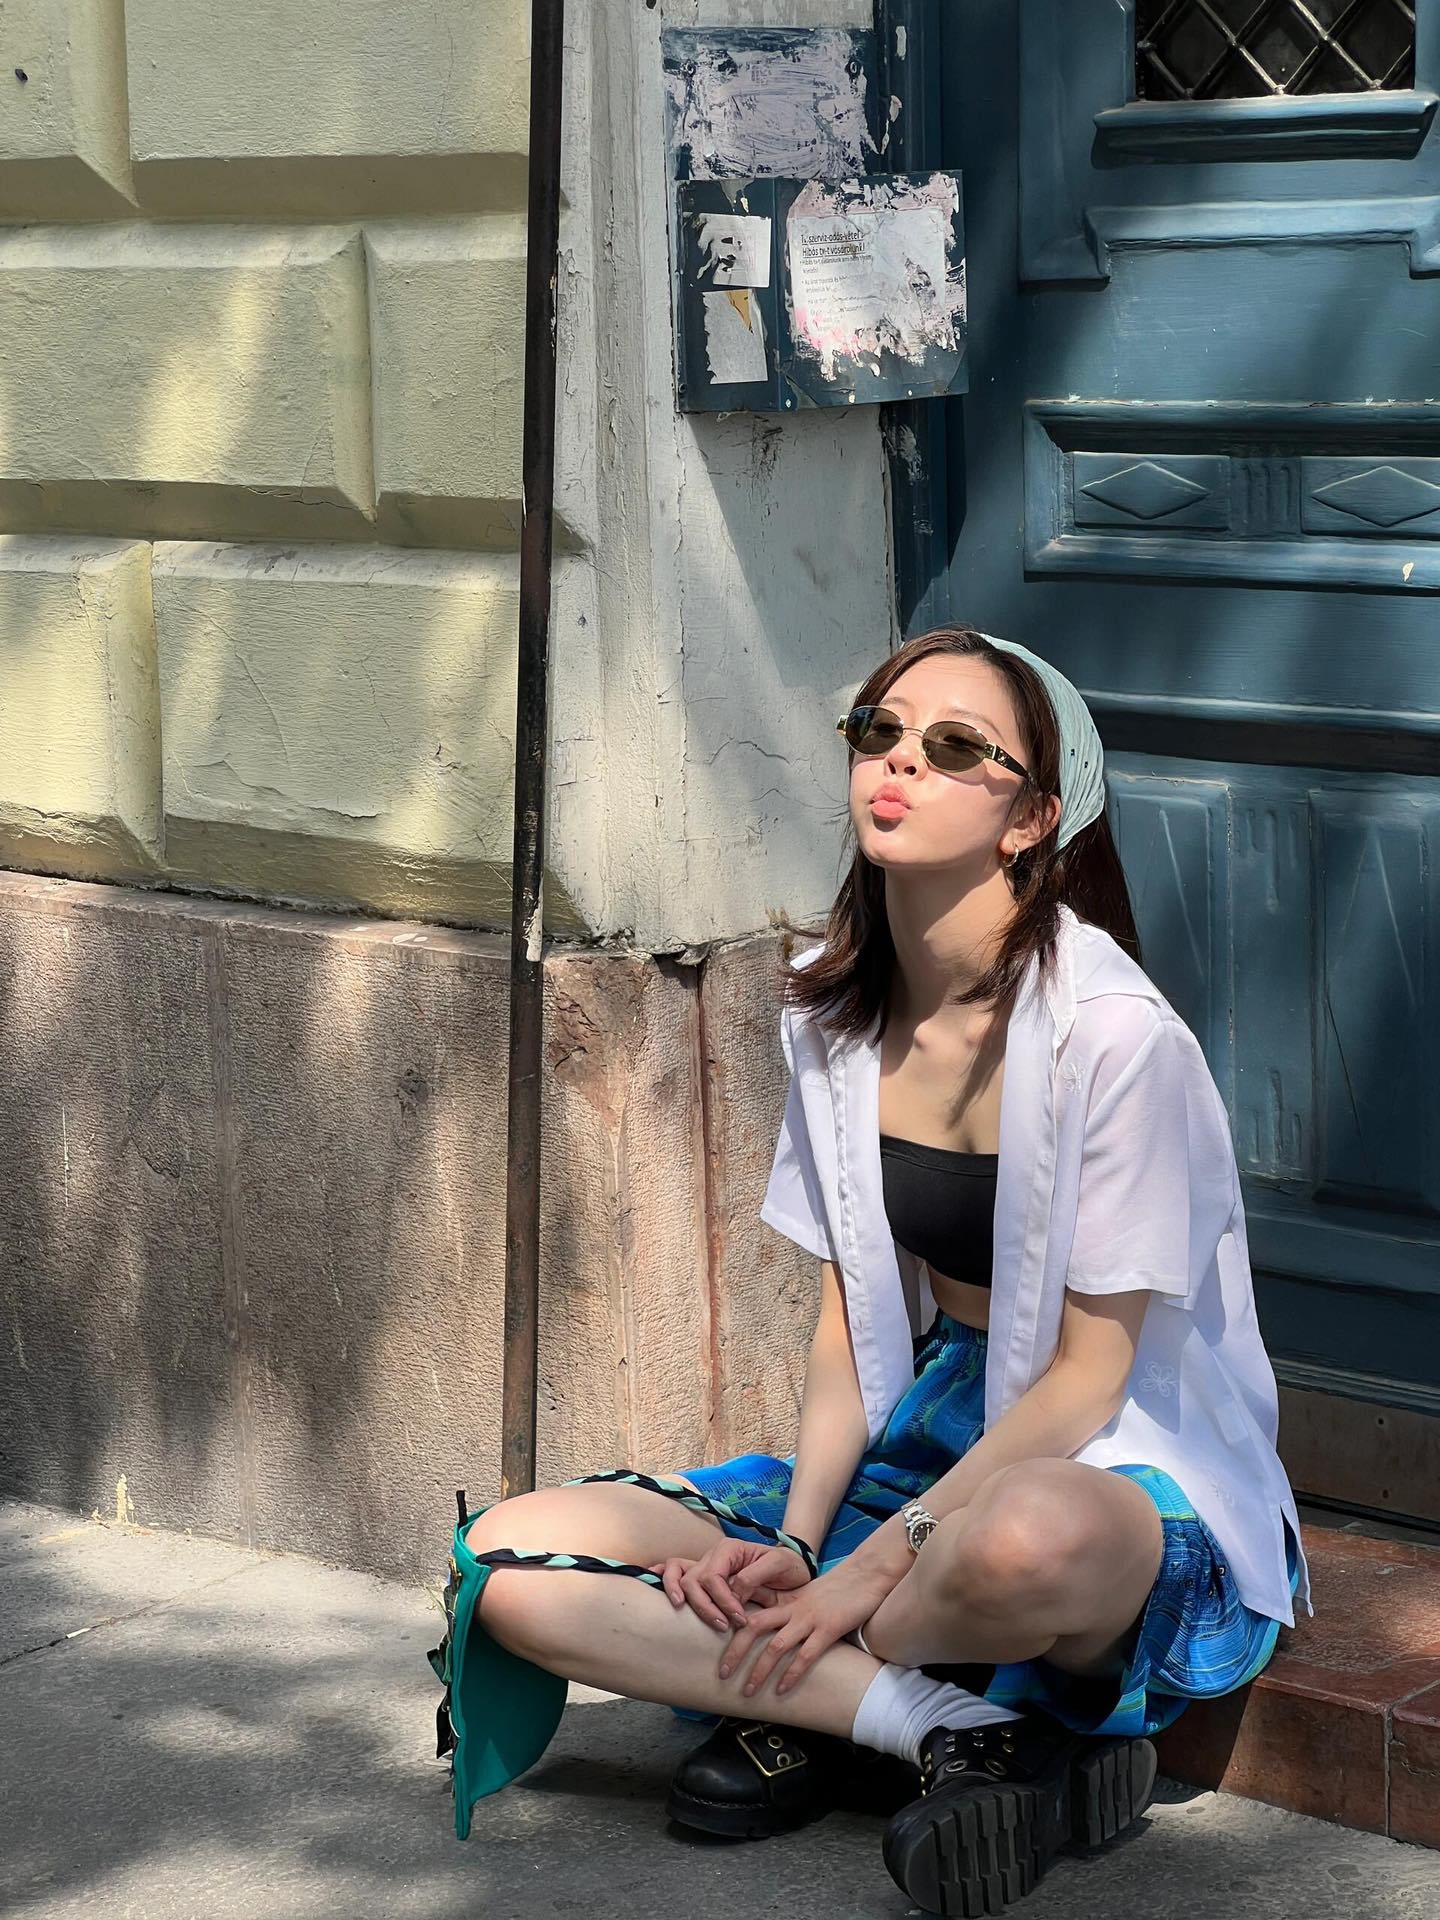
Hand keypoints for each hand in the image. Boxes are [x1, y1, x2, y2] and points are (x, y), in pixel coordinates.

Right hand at [647, 1538, 811, 1631]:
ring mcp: (706, 1567)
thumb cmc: (788, 1565)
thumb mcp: (780, 1565)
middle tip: (726, 1626)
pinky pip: (675, 1572)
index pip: (713, 1576)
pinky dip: (664, 1578)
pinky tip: (657, 1589)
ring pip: (681, 1579)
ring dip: (688, 1601)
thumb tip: (733, 1593)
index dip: (723, 1600)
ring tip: (706, 1620)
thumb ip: (754, 1576)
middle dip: (706, 1607)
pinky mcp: (705, 1580)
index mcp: (729, 1549)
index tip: (740, 1618)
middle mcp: (713, 1556)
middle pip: (693, 1580)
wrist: (793, 1569)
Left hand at [720, 1559, 896, 1698]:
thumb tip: (774, 1631)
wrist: (865, 1576)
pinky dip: (792, 1674)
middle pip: (754, 1628)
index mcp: (786, 1602)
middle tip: (722, 1674)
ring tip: (748, 1690)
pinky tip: (782, 1689)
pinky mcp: (828, 1629)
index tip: (719, 1649)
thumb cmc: (838, 1590)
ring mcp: (809, 1619)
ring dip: (759, 1670)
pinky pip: (805, 1655)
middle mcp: (792, 1609)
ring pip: (776, 1646)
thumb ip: (791, 1610)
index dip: (732, 1631)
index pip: (751, 1614)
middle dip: (735, 1651)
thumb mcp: (808, 1597)